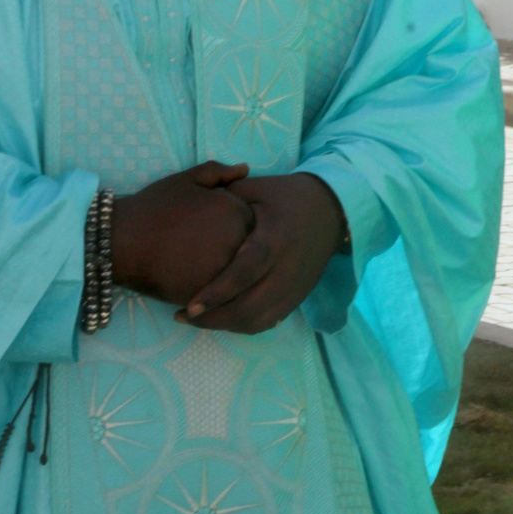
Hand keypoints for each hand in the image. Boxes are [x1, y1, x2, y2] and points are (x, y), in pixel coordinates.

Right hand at [111, 161, 250, 305]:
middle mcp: (239, 242)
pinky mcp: (212, 295)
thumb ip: (220, 172)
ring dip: (227, 271)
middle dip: (234, 247)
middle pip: (250, 249)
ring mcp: (227, 271)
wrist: (123, 242)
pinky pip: (224, 295)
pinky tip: (194, 277)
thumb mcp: (188, 179)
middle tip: (204, 244)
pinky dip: (215, 290)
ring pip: (240, 275)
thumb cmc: (156, 207)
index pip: (253, 220)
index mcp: (237, 212)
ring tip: (198, 261)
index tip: (214, 223)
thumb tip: (246, 169)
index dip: (234, 222)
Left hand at [175, 173, 344, 334]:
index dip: (218, 292)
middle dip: (215, 318)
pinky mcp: (297, 297)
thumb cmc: (283, 196)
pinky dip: (243, 325)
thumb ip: (222, 201)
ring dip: (226, 326)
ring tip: (195, 319)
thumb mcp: (253, 188)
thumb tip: (190, 215)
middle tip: (182, 315)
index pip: (245, 272)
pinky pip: (269, 321)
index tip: (189, 305)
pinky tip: (221, 319)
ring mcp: (295, 287)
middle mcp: (287, 268)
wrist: (330, 210)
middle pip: (251, 306)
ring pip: (259, 320)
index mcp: (274, 238)